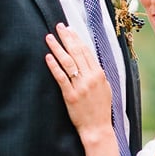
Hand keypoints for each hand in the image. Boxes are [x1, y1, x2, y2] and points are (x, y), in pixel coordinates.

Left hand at [44, 23, 112, 138]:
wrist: (97, 128)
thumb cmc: (100, 109)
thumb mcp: (106, 88)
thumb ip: (98, 74)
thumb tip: (90, 61)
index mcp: (99, 74)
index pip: (86, 51)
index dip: (77, 38)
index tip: (69, 29)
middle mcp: (90, 78)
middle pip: (76, 52)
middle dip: (67, 38)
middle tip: (58, 27)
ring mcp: (80, 87)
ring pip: (68, 62)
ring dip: (58, 48)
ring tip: (49, 38)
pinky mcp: (70, 96)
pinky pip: (61, 78)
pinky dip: (54, 66)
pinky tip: (48, 57)